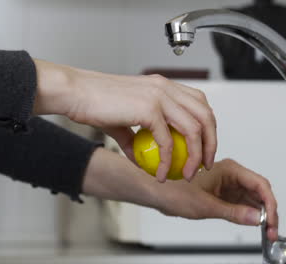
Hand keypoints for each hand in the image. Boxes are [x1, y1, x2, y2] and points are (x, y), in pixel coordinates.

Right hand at [32, 59, 216, 181]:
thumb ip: (137, 138)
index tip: (202, 148)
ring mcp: (159, 96)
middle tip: (204, 165)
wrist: (75, 93)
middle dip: (210, 143)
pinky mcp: (148, 108)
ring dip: (195, 156)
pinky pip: (167, 142)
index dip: (207, 127)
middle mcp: (166, 88)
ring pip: (193, 129)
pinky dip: (167, 162)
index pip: (199, 104)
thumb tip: (144, 160)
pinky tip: (161, 174)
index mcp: (164, 86)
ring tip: (188, 174)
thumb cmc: (94, 103)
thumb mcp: (122, 122)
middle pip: (205, 115)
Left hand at [156, 158, 278, 240]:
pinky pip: (244, 204)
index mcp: (229, 169)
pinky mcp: (225, 195)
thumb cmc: (175, 191)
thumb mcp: (206, 206)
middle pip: (260, 192)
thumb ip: (233, 213)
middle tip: (272, 230)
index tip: (271, 219)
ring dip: (262, 215)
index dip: (269, 203)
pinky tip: (256, 225)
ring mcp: (229, 185)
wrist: (159, 193)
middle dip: (269, 211)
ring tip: (267, 231)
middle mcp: (232, 175)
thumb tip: (256, 218)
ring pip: (254, 199)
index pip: (259, 184)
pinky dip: (251, 215)